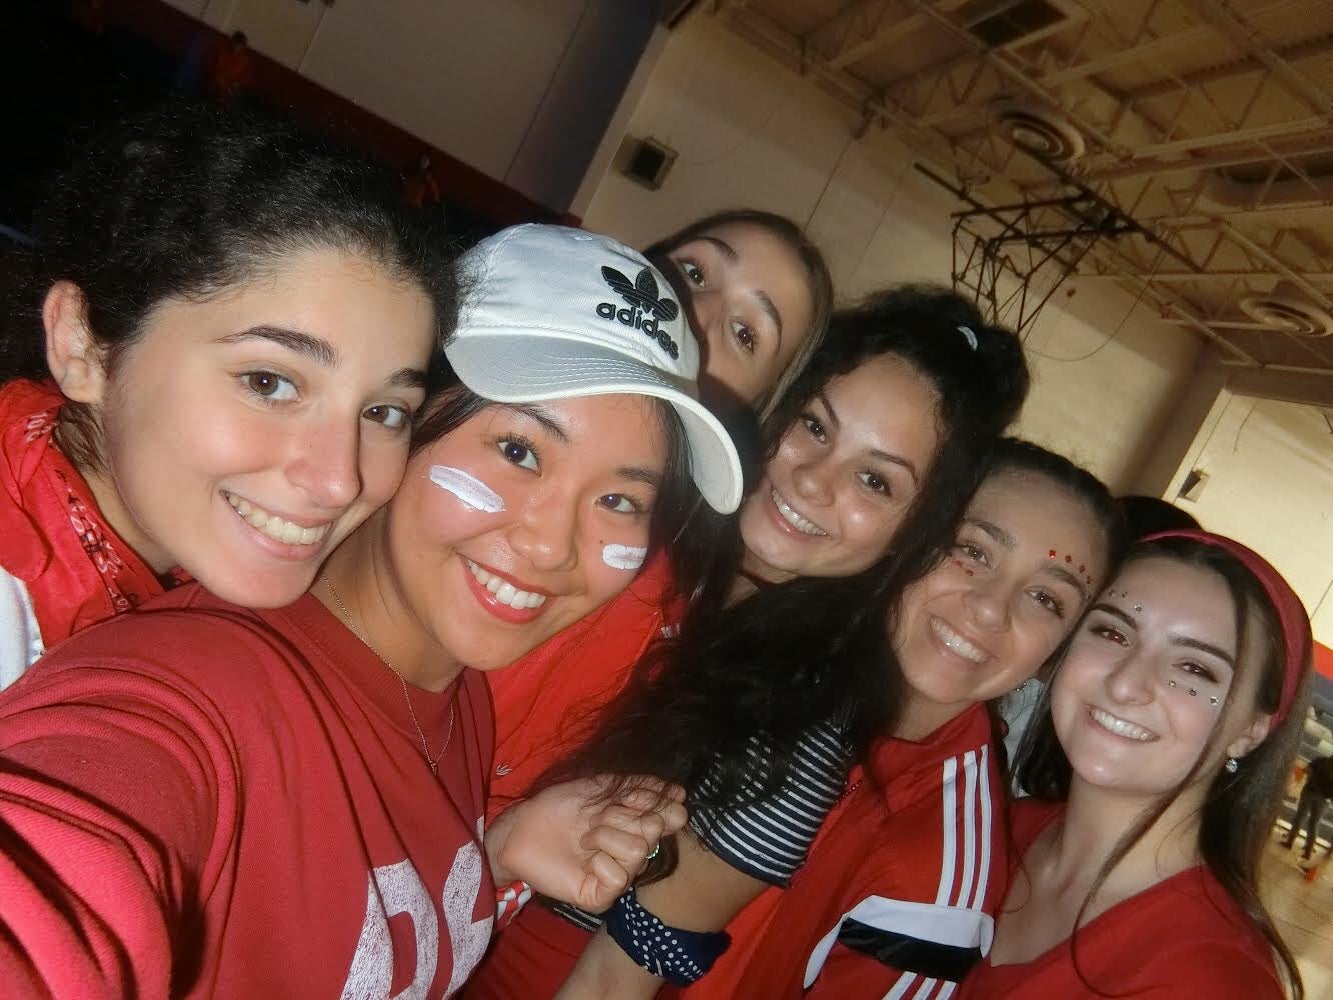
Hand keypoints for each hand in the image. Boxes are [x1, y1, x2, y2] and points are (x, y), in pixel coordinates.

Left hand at [485, 776, 686, 913]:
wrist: (521, 828)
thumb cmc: (560, 805)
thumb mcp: (601, 788)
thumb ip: (638, 787)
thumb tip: (679, 793)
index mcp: (637, 826)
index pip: (672, 816)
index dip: (657, 804)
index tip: (631, 798)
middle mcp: (634, 852)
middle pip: (654, 830)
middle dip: (619, 816)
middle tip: (593, 818)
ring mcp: (619, 875)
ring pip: (637, 851)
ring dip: (605, 835)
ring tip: (584, 836)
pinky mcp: (600, 896)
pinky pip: (618, 877)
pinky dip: (599, 859)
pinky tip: (584, 857)